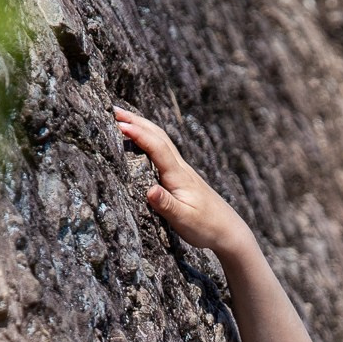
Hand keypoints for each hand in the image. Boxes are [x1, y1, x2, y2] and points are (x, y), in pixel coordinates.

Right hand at [115, 107, 253, 255]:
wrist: (229, 230)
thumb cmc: (206, 227)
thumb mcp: (184, 220)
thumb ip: (166, 205)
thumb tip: (149, 191)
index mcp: (179, 176)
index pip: (157, 148)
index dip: (139, 134)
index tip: (119, 124)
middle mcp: (181, 168)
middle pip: (159, 136)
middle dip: (136, 121)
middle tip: (114, 110)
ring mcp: (183, 170)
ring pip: (162, 140)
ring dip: (143, 125)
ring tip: (123, 118)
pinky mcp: (183, 176)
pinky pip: (163, 149)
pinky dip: (150, 138)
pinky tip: (143, 139)